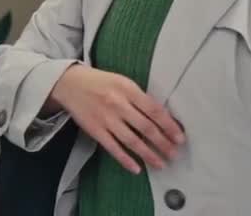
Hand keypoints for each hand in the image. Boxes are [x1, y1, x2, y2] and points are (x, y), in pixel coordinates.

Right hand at [50, 64, 185, 173]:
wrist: (69, 83)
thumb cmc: (101, 82)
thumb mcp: (123, 82)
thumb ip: (140, 98)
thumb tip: (162, 118)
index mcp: (128, 89)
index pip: (154, 110)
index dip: (169, 126)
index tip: (180, 138)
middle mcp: (118, 104)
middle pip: (146, 128)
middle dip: (163, 143)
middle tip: (174, 154)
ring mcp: (106, 119)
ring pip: (132, 140)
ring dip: (148, 154)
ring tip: (161, 164)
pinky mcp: (94, 130)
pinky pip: (113, 148)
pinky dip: (125, 159)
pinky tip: (137, 168)